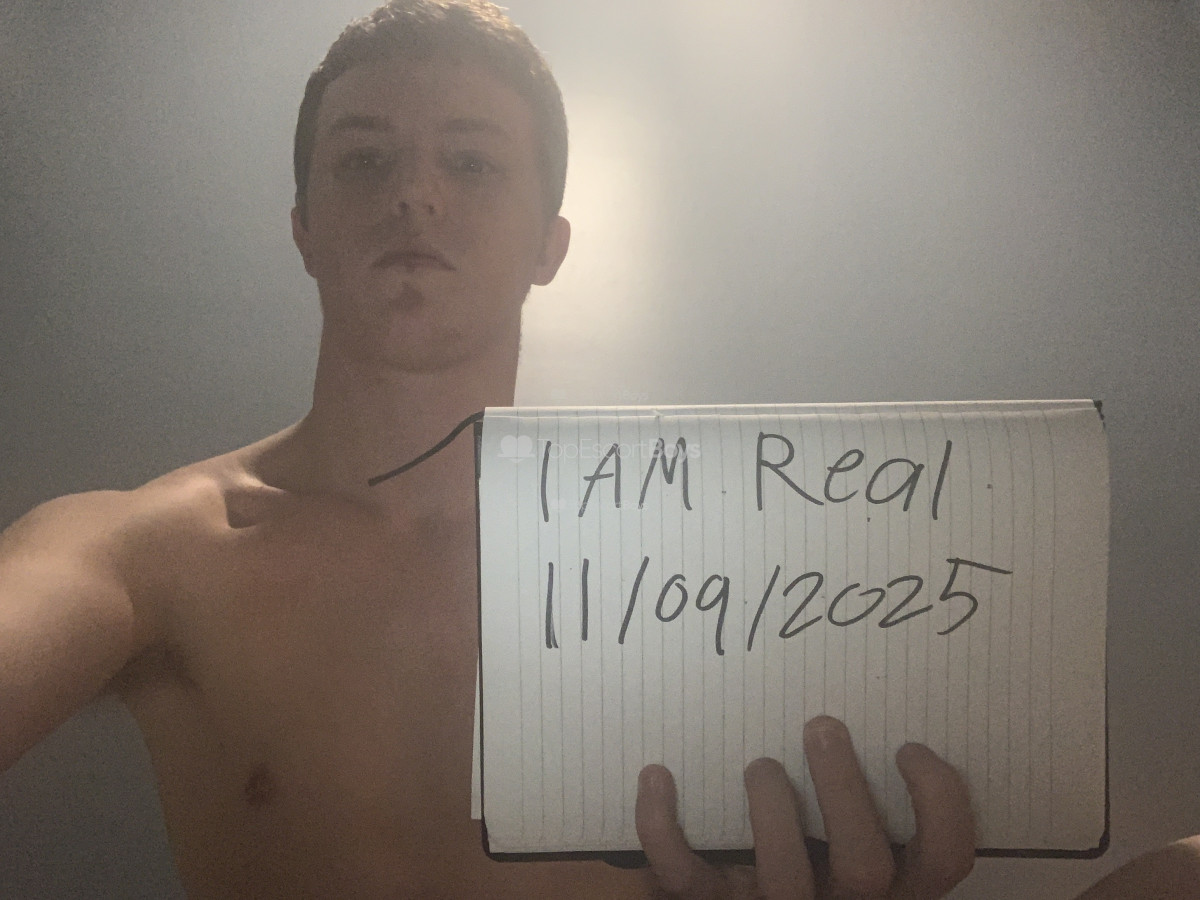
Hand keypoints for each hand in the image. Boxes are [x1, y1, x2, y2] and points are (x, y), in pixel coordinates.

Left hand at [635, 715, 974, 898]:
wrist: (743, 894)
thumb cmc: (801, 842)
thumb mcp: (842, 826)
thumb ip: (860, 783)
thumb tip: (841, 688)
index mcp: (890, 882)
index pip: (944, 859)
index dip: (939, 805)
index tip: (908, 747)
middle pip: (865, 868)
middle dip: (843, 791)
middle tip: (822, 726)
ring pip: (785, 877)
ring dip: (771, 809)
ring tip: (761, 766)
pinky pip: (685, 875)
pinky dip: (662, 825)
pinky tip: (657, 775)